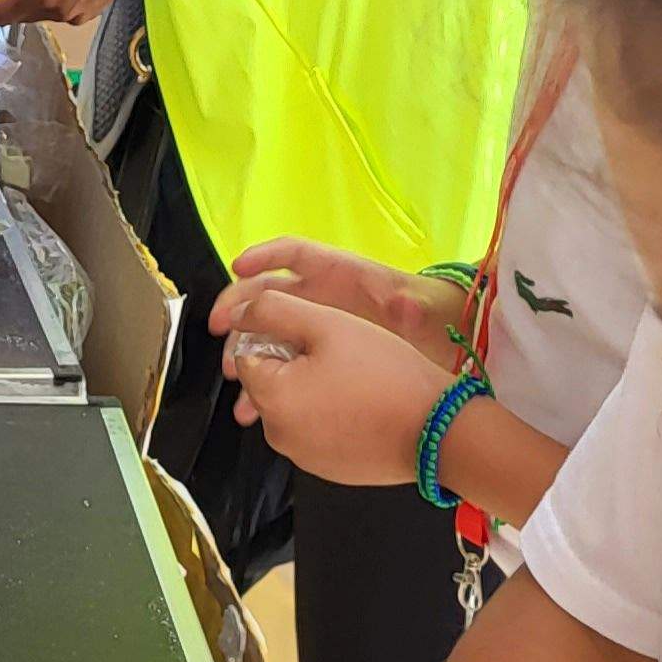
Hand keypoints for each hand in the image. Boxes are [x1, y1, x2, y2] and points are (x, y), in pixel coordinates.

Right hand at [209, 236, 469, 365]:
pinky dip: (266, 384)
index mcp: (338, 275)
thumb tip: (404, 304)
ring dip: (247, 353)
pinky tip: (254, 405)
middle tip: (221, 330)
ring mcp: (315, 332)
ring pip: (268, 336)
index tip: (239, 267)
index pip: (292, 255)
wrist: (439, 350)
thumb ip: (410, 303)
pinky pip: (283, 370)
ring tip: (233, 375)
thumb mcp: (420, 308)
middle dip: (239, 310)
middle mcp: (320, 299)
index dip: (264, 256)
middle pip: (266, 297)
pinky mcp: (317, 361)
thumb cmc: (429, 318)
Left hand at [218, 286, 461, 490]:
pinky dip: (329, 413)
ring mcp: (301, 455)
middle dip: (294, 362)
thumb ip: (273, 310)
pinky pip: (314, 430)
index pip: (246, 353)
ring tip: (356, 379)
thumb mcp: (328, 325)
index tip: (315, 335)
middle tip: (340, 355)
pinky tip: (362, 403)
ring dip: (312, 386)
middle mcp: (278, 434)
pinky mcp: (326, 467)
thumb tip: (240, 312)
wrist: (439, 430)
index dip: (278, 335)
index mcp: (270, 398)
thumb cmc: (387, 376)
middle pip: (267, 381)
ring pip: (292, 405)